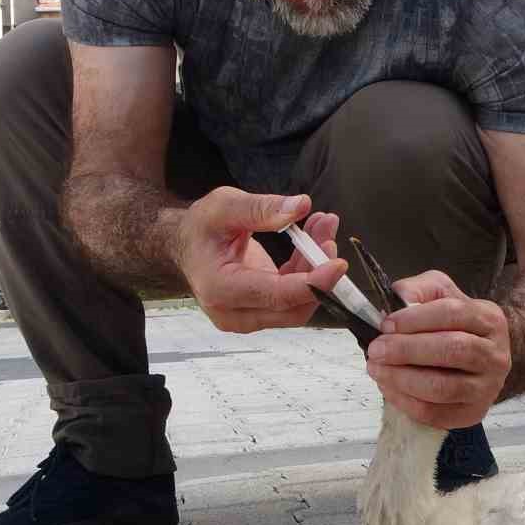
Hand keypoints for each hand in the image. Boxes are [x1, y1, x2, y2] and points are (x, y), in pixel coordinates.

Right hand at [178, 187, 347, 333]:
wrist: (186, 244)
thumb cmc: (201, 226)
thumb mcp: (225, 206)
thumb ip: (262, 208)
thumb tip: (302, 206)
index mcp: (220, 288)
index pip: (275, 295)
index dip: (312, 283)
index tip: (338, 264)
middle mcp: (232, 313)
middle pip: (292, 305)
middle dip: (318, 272)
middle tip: (327, 232)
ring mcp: (246, 318)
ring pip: (298, 304)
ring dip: (317, 268)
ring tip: (322, 226)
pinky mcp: (259, 313)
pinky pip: (293, 298)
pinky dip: (308, 272)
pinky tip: (314, 239)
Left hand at [366, 270, 511, 429]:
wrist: (478, 359)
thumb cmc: (453, 324)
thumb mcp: (439, 294)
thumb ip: (419, 289)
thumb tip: (399, 299)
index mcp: (489, 319)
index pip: (453, 314)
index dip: (415, 319)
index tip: (386, 324)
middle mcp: (496, 355)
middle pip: (452, 351)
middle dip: (407, 350)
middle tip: (376, 349)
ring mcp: (486, 388)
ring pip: (443, 387)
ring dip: (403, 379)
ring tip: (377, 369)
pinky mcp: (471, 413)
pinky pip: (435, 413)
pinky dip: (405, 402)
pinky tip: (388, 387)